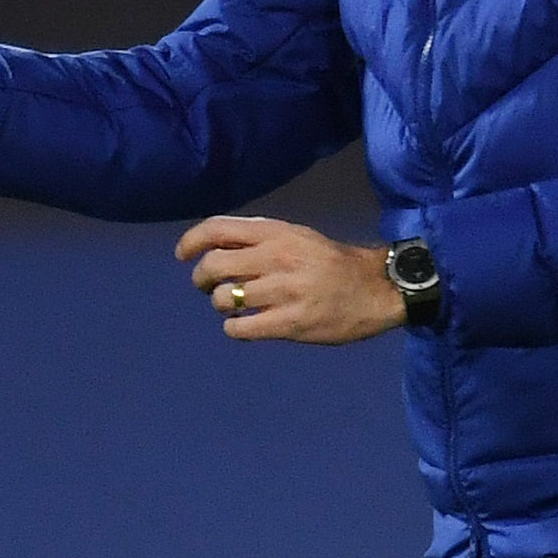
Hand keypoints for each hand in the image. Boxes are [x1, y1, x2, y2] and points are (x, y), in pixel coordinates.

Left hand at [175, 217, 404, 344]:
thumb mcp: (295, 235)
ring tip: (234, 305)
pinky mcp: (290, 324)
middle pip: (213, 266)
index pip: (217, 229)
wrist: (375, 289)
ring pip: (222, 299)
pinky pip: (240, 328)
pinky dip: (234, 328)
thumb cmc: (329, 261)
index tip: (182, 255)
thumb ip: (257, 237)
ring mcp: (283, 292)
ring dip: (220, 304)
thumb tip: (212, 245)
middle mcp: (276, 258)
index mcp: (276, 233)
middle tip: (206, 286)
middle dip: (200, 279)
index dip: (191, 241)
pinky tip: (243, 325)